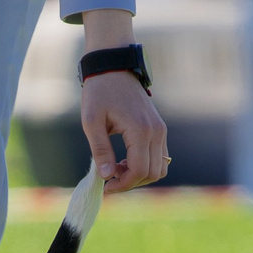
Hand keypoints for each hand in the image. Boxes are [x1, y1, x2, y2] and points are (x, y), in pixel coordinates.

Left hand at [81, 69, 167, 190]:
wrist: (114, 67)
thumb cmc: (99, 92)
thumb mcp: (91, 121)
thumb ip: (100, 149)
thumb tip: (106, 176)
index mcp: (140, 130)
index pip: (139, 171)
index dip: (122, 184)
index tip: (105, 186)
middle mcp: (156, 132)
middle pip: (152, 173)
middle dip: (131, 182)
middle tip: (108, 177)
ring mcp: (161, 130)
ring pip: (160, 168)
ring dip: (139, 175)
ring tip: (115, 167)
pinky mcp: (159, 128)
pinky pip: (160, 157)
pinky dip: (145, 165)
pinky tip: (124, 159)